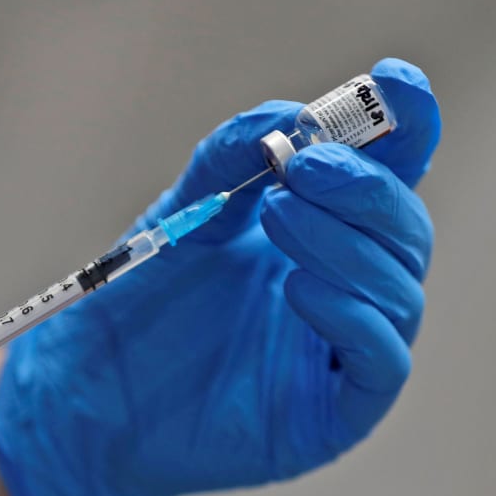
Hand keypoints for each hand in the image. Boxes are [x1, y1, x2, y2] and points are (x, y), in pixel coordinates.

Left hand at [0, 58, 440, 495]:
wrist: (91, 391)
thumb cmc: (138, 307)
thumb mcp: (183, 218)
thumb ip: (229, 163)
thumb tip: (284, 117)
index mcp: (316, 237)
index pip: (386, 179)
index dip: (404, 130)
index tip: (391, 84)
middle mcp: (340, 289)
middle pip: (401, 230)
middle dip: (362, 189)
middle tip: (302, 166)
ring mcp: (337, 351)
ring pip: (396, 289)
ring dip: (346, 243)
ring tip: (279, 214)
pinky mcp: (332, 411)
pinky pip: (378, 362)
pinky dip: (352, 317)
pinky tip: (297, 287)